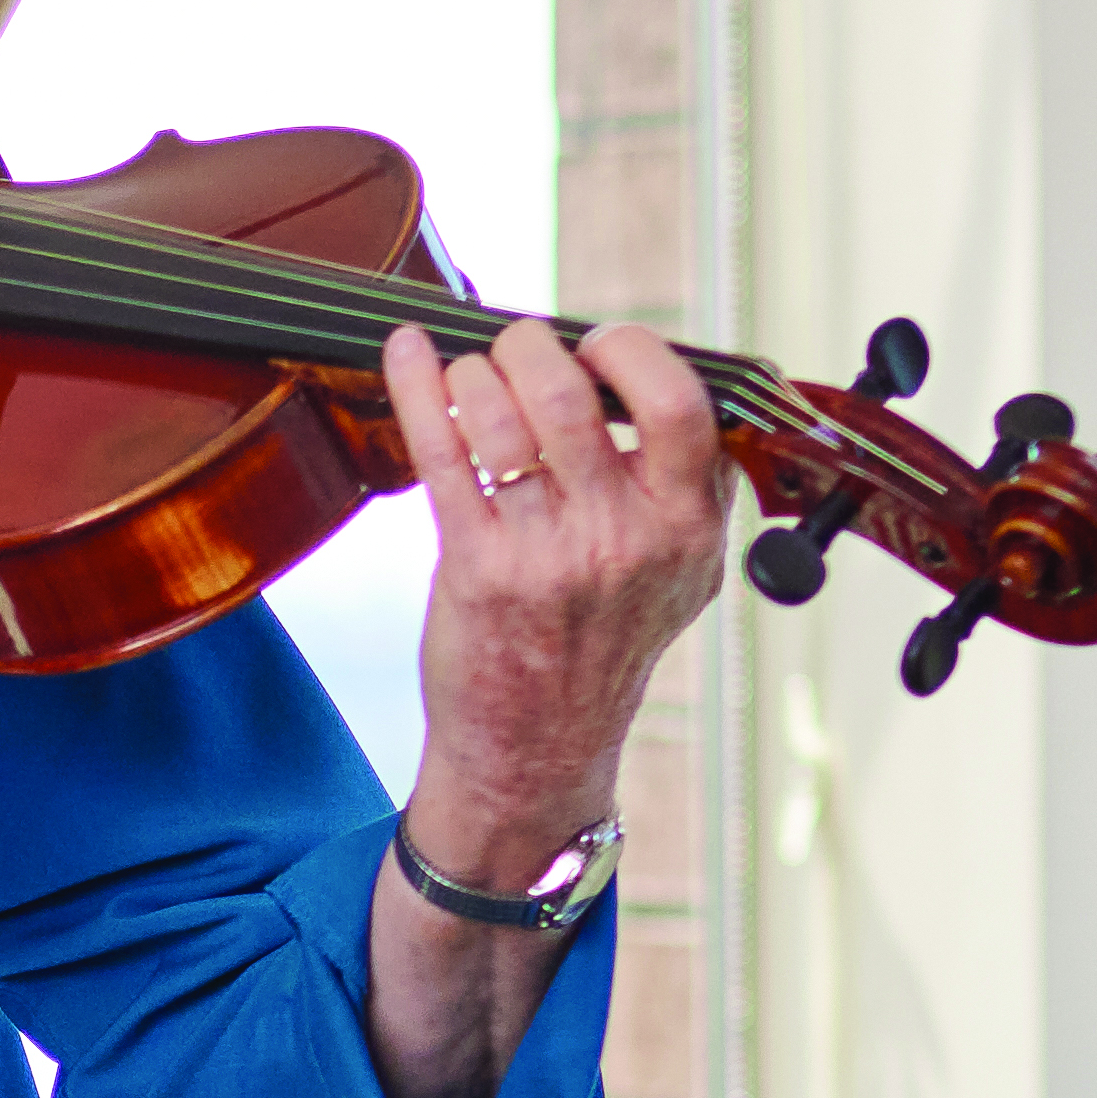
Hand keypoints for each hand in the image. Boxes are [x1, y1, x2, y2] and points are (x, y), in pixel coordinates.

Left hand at [385, 315, 724, 876]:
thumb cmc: (601, 647)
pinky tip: (404, 351)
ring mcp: (546, 556)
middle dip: (529, 347)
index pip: (678, 404)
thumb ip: (692, 488)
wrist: (536, 751)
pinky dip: (415, 386)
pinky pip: (441, 450)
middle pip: (570, 395)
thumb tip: (663, 382)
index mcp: (684, 528)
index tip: (598, 346)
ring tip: (468, 376)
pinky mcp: (477, 569)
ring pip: (500, 416)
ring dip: (472, 372)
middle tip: (516, 350)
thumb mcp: (683, 576)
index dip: (632, 352)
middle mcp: (621, 540)